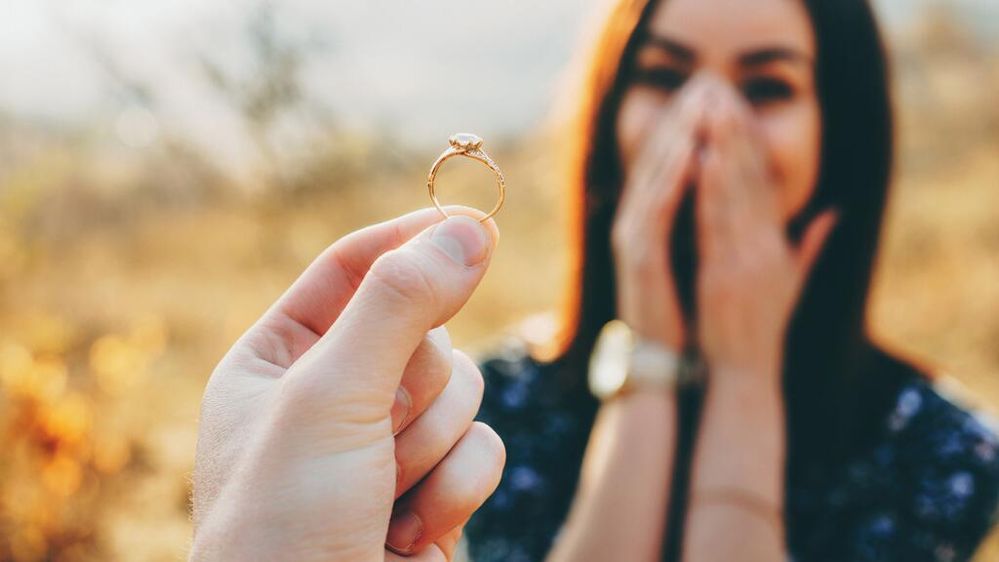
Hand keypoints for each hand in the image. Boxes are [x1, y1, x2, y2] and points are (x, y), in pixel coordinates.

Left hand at [190, 207, 505, 561]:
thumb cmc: (286, 523)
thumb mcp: (329, 396)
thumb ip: (399, 305)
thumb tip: (469, 229)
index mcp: (279, 359)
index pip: (353, 268)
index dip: (411, 240)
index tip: (473, 222)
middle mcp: (331, 395)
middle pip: (424, 330)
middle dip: (413, 387)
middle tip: (374, 431)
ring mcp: (385, 445)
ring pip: (465, 390)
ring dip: (432, 445)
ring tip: (381, 495)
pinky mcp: (433, 490)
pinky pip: (485, 449)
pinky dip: (455, 489)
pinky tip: (404, 533)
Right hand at [611, 76, 712, 348]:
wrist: (669, 361)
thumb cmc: (694, 315)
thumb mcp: (718, 262)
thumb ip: (733, 229)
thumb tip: (761, 203)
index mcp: (659, 223)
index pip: (678, 164)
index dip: (698, 129)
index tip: (722, 96)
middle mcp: (641, 223)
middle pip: (661, 159)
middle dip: (685, 119)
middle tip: (708, 81)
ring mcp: (635, 237)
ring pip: (656, 174)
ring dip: (678, 135)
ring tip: (701, 100)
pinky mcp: (637, 255)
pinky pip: (655, 206)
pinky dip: (672, 176)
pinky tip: (693, 148)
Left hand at [695, 83, 837, 383]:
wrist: (744, 372)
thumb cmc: (760, 330)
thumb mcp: (790, 284)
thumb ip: (810, 245)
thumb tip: (834, 212)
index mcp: (776, 246)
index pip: (766, 185)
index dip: (752, 144)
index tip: (739, 109)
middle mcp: (764, 247)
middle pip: (752, 180)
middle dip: (737, 133)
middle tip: (723, 93)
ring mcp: (743, 260)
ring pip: (734, 193)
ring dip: (723, 149)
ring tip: (711, 111)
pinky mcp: (722, 274)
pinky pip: (713, 224)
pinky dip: (708, 190)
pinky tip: (699, 159)